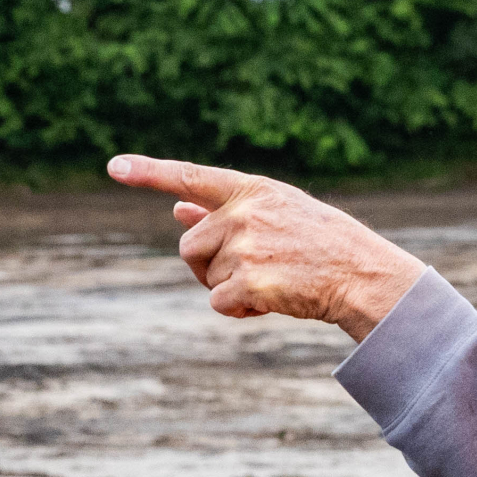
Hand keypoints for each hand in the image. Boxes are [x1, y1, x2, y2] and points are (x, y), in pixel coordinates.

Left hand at [106, 155, 424, 340]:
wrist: (363, 276)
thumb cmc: (323, 245)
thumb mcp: (279, 214)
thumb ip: (225, 210)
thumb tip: (177, 209)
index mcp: (252, 190)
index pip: (190, 176)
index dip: (148, 172)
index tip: (113, 166)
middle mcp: (245, 213)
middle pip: (189, 246)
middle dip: (209, 266)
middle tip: (250, 272)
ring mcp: (247, 246)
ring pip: (205, 277)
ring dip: (229, 288)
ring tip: (273, 282)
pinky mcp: (250, 281)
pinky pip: (219, 303)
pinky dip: (238, 310)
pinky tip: (270, 302)